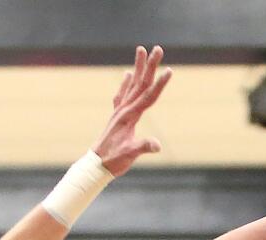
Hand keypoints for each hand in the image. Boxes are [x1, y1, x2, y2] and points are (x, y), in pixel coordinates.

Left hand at [92, 45, 172, 176]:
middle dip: (150, 65)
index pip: (148, 96)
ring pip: (131, 84)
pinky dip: (125, 83)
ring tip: (141, 50)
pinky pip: (122, 95)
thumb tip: (158, 146)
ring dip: (138, 67)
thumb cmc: (113, 160)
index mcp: (129, 116)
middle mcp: (124, 109)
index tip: (169, 70)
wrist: (96, 165)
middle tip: (158, 48)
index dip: (160, 84)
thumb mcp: (130, 154)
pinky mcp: (117, 116)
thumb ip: (143, 147)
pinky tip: (127, 74)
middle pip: (141, 83)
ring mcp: (119, 111)